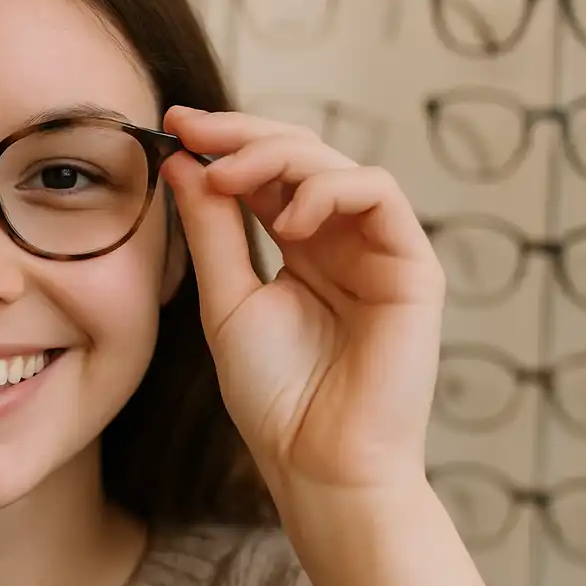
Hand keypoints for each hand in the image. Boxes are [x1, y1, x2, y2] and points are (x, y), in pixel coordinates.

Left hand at [160, 106, 445, 502]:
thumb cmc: (275, 396)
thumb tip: (183, 162)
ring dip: (278, 157)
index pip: (266, 173)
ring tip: (230, 179)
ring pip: (336, 163)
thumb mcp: (227, 299)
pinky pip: (379, 194)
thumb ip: (211, 229)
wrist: (319, 462)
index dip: (224, 142)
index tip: (172, 124)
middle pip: (300, 155)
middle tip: (193, 129)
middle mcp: (342, 241)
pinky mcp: (413, 266)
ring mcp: (379, 250)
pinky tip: (291, 217)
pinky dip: (330, 190)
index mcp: (301, 249)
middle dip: (243, 134)